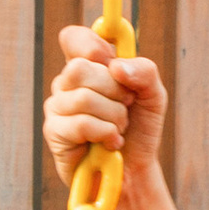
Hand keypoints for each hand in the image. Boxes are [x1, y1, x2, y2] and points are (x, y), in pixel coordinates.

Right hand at [44, 25, 167, 192]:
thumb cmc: (139, 130)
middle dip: (114, 90)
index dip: (92, 45)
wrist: (134, 171)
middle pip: (80, 68)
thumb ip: (144, 72)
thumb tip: (116, 66)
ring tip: (120, 128)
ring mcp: (57, 107)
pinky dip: (106, 133)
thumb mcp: (154, 96)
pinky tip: (111, 142)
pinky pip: (82, 123)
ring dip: (114, 116)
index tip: (112, 62)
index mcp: (88, 67)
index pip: (73, 38)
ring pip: (84, 97)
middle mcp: (67, 83)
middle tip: (126, 105)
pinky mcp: (55, 132)